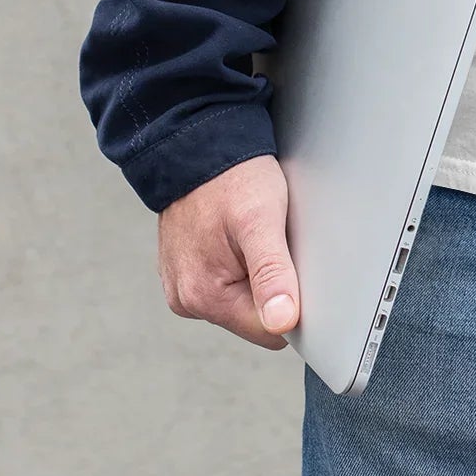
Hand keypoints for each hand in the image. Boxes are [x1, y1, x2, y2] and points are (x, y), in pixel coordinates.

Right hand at [157, 155, 299, 349]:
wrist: (199, 143)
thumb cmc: (232, 176)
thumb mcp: (262, 218)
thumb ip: (272, 272)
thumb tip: (282, 322)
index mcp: (204, 296)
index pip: (270, 332)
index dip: (291, 302)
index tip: (292, 264)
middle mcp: (187, 300)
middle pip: (255, 318)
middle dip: (271, 284)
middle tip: (271, 240)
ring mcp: (183, 287)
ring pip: (242, 300)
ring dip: (255, 273)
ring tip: (252, 234)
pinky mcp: (185, 273)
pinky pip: (226, 283)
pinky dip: (239, 263)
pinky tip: (238, 236)